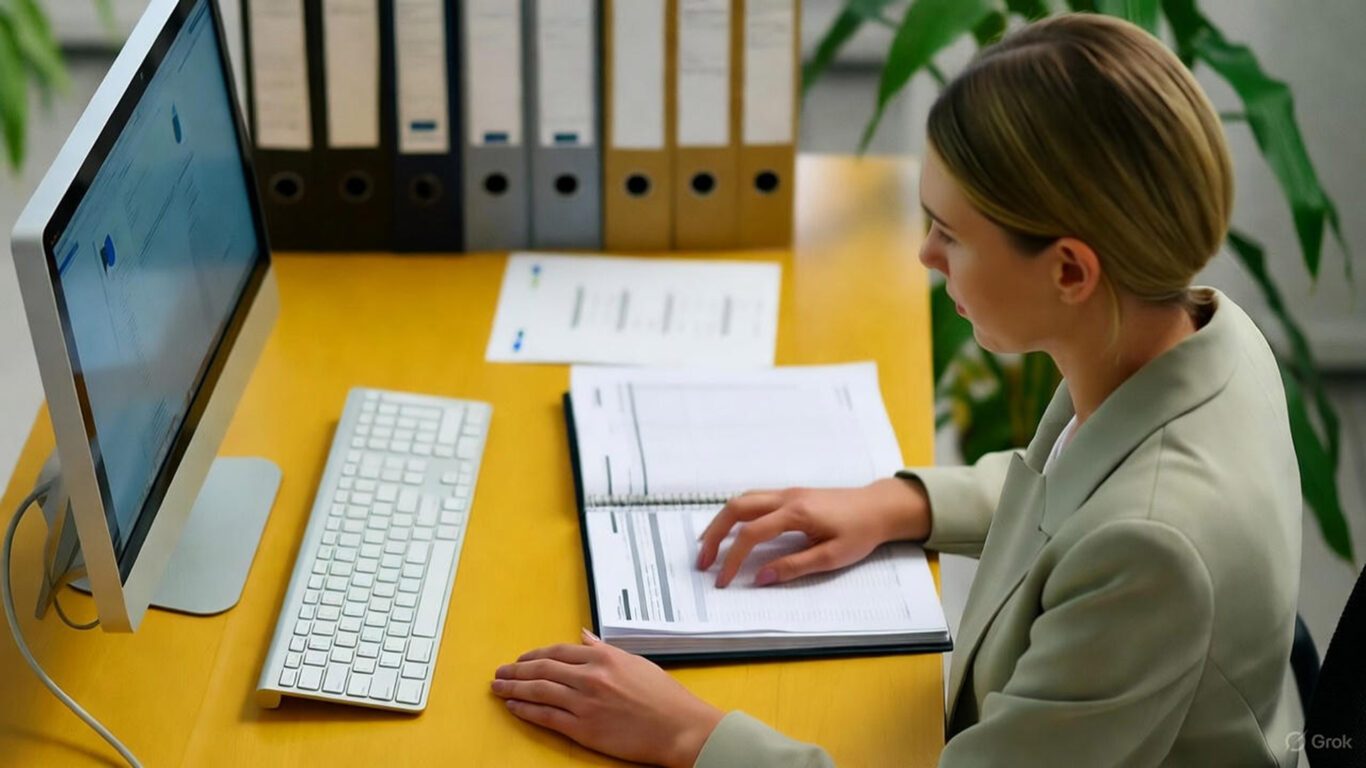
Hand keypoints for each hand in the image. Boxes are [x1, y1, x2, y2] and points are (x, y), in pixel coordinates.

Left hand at [493, 629, 725, 767]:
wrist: (679, 727)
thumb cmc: (664, 697)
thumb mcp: (635, 662)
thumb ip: (605, 649)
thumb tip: (585, 637)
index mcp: (603, 658)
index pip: (558, 651)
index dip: (535, 655)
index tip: (523, 659)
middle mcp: (590, 677)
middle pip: (542, 669)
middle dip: (516, 670)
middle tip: (500, 672)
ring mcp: (584, 703)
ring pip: (538, 691)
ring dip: (513, 688)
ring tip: (498, 688)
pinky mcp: (583, 728)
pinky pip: (546, 716)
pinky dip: (526, 710)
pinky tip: (514, 707)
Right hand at [696, 477, 929, 587]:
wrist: (879, 506)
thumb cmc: (860, 532)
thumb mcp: (831, 556)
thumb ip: (794, 567)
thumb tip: (759, 578)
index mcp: (796, 513)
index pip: (752, 535)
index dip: (733, 559)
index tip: (723, 581)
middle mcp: (786, 497)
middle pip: (736, 508)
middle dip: (715, 534)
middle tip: (703, 562)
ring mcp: (787, 492)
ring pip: (742, 499)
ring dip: (721, 521)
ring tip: (709, 545)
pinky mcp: (790, 494)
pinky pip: (754, 499)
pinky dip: (735, 514)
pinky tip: (732, 529)